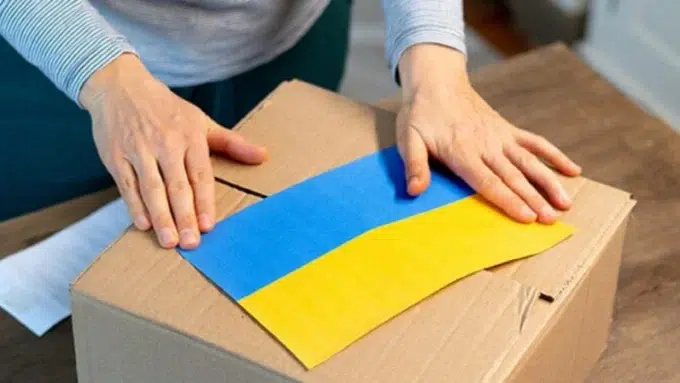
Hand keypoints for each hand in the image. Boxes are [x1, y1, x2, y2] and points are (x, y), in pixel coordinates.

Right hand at [79, 53, 266, 248]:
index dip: (204, 202)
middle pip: (177, 186)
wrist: (120, 87)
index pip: (200, 174)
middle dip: (184, 216)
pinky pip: (127, 186)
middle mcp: (165, 144)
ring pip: (152, 189)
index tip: (209, 226)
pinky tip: (144, 225)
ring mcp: (139, 151)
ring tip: (169, 241)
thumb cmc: (166, 109)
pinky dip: (135, 206)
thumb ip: (231, 142)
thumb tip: (263, 156)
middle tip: (191, 243)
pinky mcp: (116, 157)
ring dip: (161, 216)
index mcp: (189, 136)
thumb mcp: (201, 121)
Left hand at [396, 44, 580, 223]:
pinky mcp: (508, 130)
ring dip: (549, 182)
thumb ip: (414, 164)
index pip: (487, 181)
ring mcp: (500, 137)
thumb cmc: (420, 114)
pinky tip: (573, 170)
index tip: (526, 217)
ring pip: (530, 162)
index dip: (508, 200)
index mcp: (462, 151)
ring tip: (566, 202)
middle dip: (533, 199)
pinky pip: (535, 143)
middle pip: (513, 176)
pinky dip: (554, 155)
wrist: (437, 81)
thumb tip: (414, 190)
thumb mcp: (408, 138)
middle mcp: (486, 145)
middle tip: (551, 219)